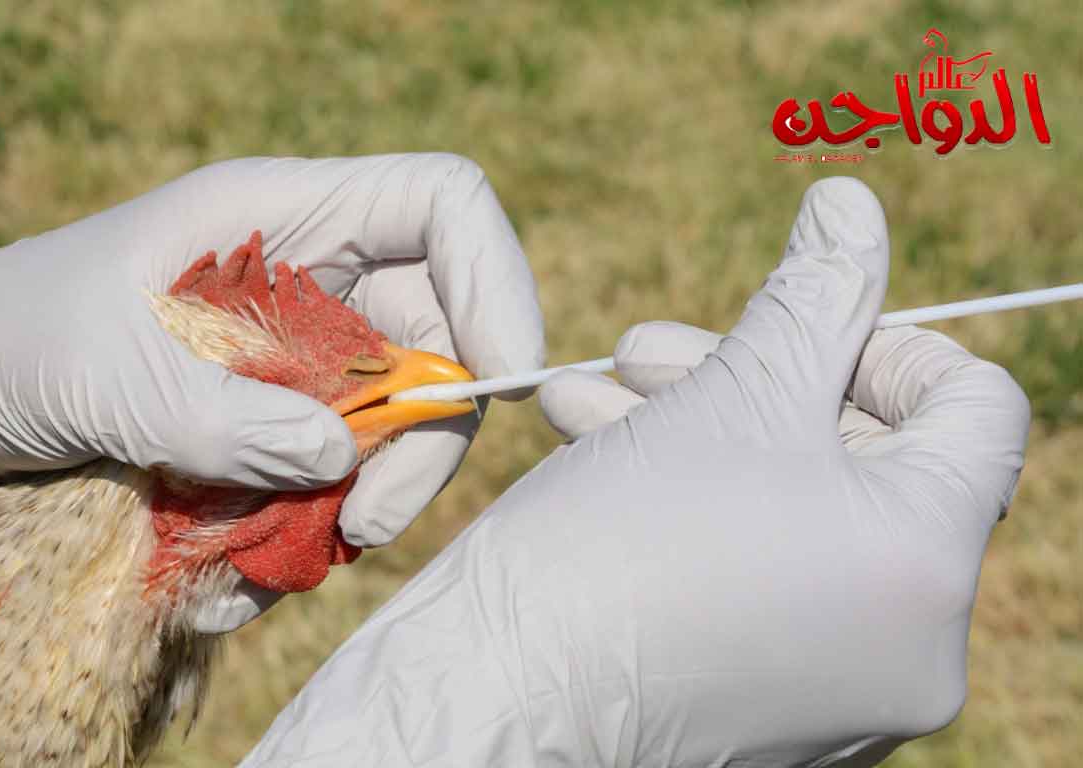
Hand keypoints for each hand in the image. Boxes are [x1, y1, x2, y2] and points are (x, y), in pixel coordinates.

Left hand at [0, 155, 545, 629]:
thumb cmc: (3, 343)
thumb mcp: (102, 376)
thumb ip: (222, 419)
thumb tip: (340, 461)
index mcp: (278, 215)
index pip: (440, 207)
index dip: (495, 280)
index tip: (500, 381)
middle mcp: (304, 280)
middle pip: (435, 337)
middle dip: (419, 439)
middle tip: (365, 523)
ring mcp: (289, 357)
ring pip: (385, 428)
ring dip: (347, 505)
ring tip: (257, 564)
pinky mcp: (266, 425)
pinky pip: (325, 481)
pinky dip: (293, 535)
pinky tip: (221, 575)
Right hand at [241, 178, 1029, 765]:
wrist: (497, 699)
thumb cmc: (607, 549)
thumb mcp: (724, 395)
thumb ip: (814, 295)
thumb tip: (855, 205)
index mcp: (926, 561)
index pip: (978, 409)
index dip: (887, 340)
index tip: (794, 328)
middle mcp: (915, 644)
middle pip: (875, 461)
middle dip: (757, 381)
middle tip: (652, 350)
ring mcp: (850, 689)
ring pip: (807, 518)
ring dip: (707, 436)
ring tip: (598, 396)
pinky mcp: (784, 709)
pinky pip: (772, 582)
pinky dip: (706, 513)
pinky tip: (604, 456)